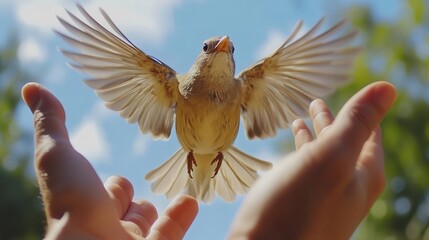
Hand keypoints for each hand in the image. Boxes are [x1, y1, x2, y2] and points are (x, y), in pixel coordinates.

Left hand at [22, 83, 197, 239]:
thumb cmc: (72, 202)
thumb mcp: (58, 155)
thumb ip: (51, 124)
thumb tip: (32, 88)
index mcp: (88, 206)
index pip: (108, 194)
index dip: (117, 187)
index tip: (121, 182)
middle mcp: (107, 226)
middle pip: (127, 212)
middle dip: (134, 203)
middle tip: (143, 197)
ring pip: (147, 224)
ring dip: (161, 209)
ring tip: (177, 192)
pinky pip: (170, 233)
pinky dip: (181, 216)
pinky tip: (190, 201)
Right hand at [228, 81, 396, 238]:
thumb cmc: (294, 208)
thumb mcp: (330, 157)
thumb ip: (357, 123)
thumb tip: (388, 87)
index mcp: (363, 176)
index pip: (370, 133)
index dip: (363, 110)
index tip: (355, 92)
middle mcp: (348, 189)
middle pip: (345, 144)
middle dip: (333, 120)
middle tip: (317, 100)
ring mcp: (324, 199)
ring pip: (323, 156)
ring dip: (315, 134)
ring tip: (301, 117)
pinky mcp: (300, 205)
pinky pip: (305, 169)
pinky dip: (300, 151)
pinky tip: (288, 147)